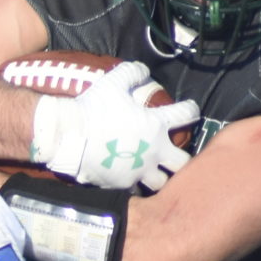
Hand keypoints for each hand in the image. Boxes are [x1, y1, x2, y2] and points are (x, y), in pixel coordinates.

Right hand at [29, 60, 199, 191]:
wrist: (69, 136)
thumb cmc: (93, 108)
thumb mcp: (113, 83)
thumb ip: (133, 73)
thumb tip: (143, 71)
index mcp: (156, 125)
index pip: (187, 115)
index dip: (191, 109)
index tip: (189, 109)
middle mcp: (154, 151)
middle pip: (183, 162)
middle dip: (182, 158)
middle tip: (173, 153)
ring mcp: (139, 171)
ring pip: (162, 182)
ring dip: (160, 175)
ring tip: (153, 171)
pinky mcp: (122, 184)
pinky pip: (135, 189)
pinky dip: (134, 184)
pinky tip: (129, 178)